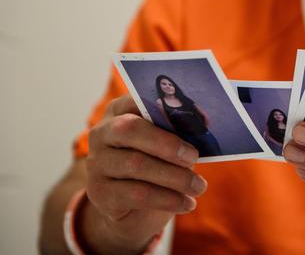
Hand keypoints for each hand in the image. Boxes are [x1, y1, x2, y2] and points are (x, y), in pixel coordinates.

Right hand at [84, 96, 206, 251]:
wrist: (131, 208)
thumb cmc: (156, 164)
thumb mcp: (167, 144)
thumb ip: (178, 130)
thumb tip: (204, 122)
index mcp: (120, 111)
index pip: (138, 100)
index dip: (168, 108)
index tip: (200, 120)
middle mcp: (102, 133)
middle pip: (130, 130)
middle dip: (167, 143)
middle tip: (195, 157)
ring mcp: (97, 163)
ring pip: (136, 164)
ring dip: (175, 177)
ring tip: (199, 186)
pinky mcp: (99, 192)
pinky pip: (137, 194)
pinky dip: (168, 199)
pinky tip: (187, 203)